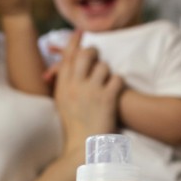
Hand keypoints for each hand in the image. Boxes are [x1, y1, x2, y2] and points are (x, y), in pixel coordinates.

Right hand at [52, 31, 122, 155]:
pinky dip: (118, 84)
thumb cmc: (74, 127)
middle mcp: (74, 86)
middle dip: (95, 53)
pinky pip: (117, 78)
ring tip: (106, 87)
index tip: (80, 31)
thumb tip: (65, 65)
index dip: (74, 41)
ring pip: (104, 66)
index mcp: (62, 87)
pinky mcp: (106, 98)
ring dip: (107, 74)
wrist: (83, 149)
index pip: (68, 57)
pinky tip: (115, 94)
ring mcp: (90, 91)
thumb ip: (63, 83)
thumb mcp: (62, 103)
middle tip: (98, 58)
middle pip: (86, 55)